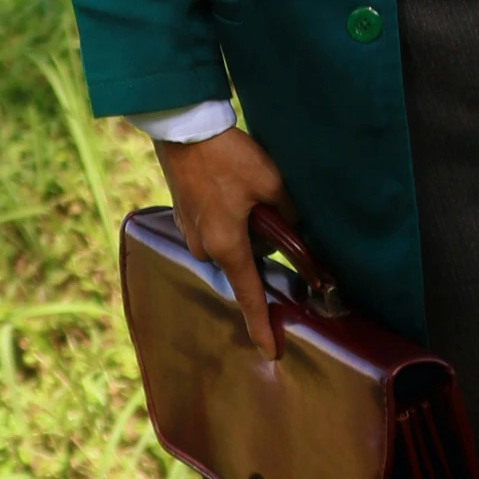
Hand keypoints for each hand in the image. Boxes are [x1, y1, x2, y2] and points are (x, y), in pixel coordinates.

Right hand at [155, 129, 294, 357]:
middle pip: (246, 259)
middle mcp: (204, 246)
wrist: (184, 127)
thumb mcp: (271, 181)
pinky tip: (232, 183)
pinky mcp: (183, 215)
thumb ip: (287, 212)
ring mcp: (189, 231)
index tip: (271, 351)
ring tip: (248, 184)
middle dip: (263, 239)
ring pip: (231, 241)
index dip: (261, 324)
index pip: (250, 294)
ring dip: (245, 223)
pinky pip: (215, 227)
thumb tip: (294, 227)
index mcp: (227, 245)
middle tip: (268, 202)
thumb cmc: (227, 156)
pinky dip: (230, 213)